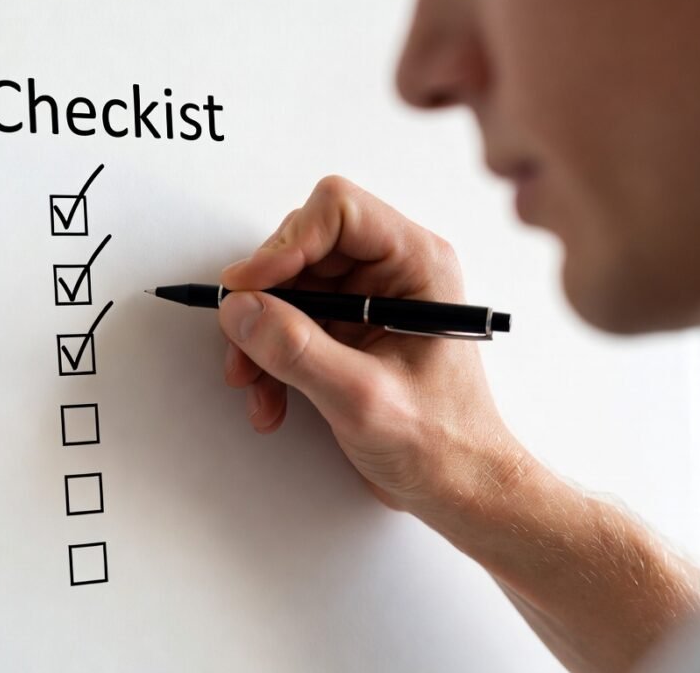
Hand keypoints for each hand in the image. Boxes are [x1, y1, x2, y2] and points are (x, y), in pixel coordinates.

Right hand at [217, 176, 529, 515]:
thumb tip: (241, 309)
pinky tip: (272, 401)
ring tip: (255, 386)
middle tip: (243, 342)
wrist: (458, 489)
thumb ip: (298, 350)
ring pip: (287, 289)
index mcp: (417, 265)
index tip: (249, 287)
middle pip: (303, 248)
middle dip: (265, 299)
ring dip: (260, 337)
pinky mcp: (348, 333)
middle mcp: (392, 273)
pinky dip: (269, 359)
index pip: (339, 211)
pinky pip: (289, 325)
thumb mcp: (363, 398)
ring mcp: (367, 303)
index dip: (287, 243)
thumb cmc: (443, 444)